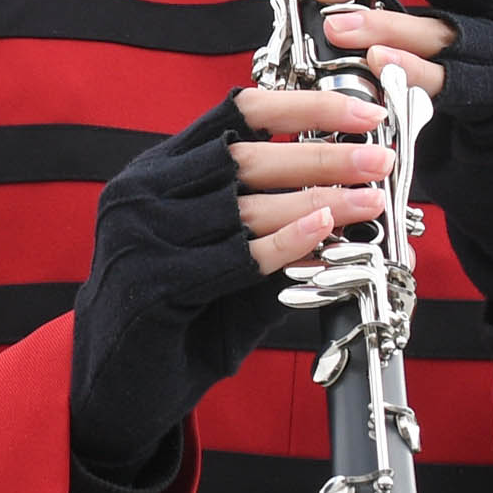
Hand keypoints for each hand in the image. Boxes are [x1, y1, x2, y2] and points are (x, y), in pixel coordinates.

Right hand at [69, 85, 395, 471]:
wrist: (112, 386)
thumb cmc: (179, 315)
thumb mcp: (222, 253)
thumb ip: (271, 221)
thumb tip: (355, 195)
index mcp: (160, 168)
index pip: (239, 111)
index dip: (306, 106)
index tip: (364, 112)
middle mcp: (142, 190)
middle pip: (246, 155)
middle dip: (323, 154)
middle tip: (380, 160)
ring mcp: (140, 234)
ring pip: (244, 206)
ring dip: (317, 200)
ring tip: (370, 201)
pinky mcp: (151, 281)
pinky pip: (235, 257)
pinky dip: (286, 243)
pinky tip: (325, 231)